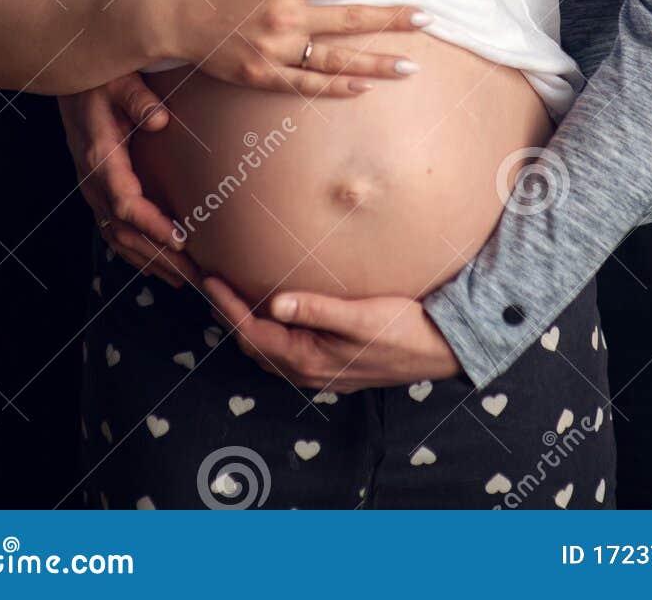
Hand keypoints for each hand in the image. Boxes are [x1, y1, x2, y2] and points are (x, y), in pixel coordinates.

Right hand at [58, 74, 200, 288]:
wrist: (71, 81)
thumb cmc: (100, 79)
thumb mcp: (119, 80)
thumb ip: (138, 98)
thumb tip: (161, 120)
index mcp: (100, 158)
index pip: (126, 204)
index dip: (153, 226)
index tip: (183, 240)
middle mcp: (92, 181)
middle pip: (124, 232)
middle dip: (160, 257)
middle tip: (197, 275)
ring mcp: (92, 189)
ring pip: (118, 238)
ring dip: (151, 262)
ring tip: (186, 279)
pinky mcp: (97, 191)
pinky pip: (114, 231)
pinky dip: (137, 254)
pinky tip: (161, 265)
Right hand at [160, 0, 428, 96]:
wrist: (173, 16)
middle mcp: (284, 15)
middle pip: (350, 19)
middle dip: (392, 19)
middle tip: (427, 20)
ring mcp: (275, 50)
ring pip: (336, 58)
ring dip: (377, 62)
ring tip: (411, 67)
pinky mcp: (263, 76)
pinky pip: (308, 83)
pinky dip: (337, 86)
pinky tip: (365, 87)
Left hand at [202, 275, 462, 391]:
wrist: (441, 349)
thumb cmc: (405, 329)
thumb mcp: (361, 315)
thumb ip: (317, 310)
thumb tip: (274, 305)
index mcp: (310, 360)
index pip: (253, 334)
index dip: (227, 307)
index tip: (210, 279)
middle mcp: (309, 371)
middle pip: (253, 346)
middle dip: (228, 315)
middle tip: (211, 282)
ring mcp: (320, 371)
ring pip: (268, 351)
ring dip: (246, 324)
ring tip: (231, 295)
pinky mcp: (330, 363)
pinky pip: (284, 351)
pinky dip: (267, 332)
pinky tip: (271, 312)